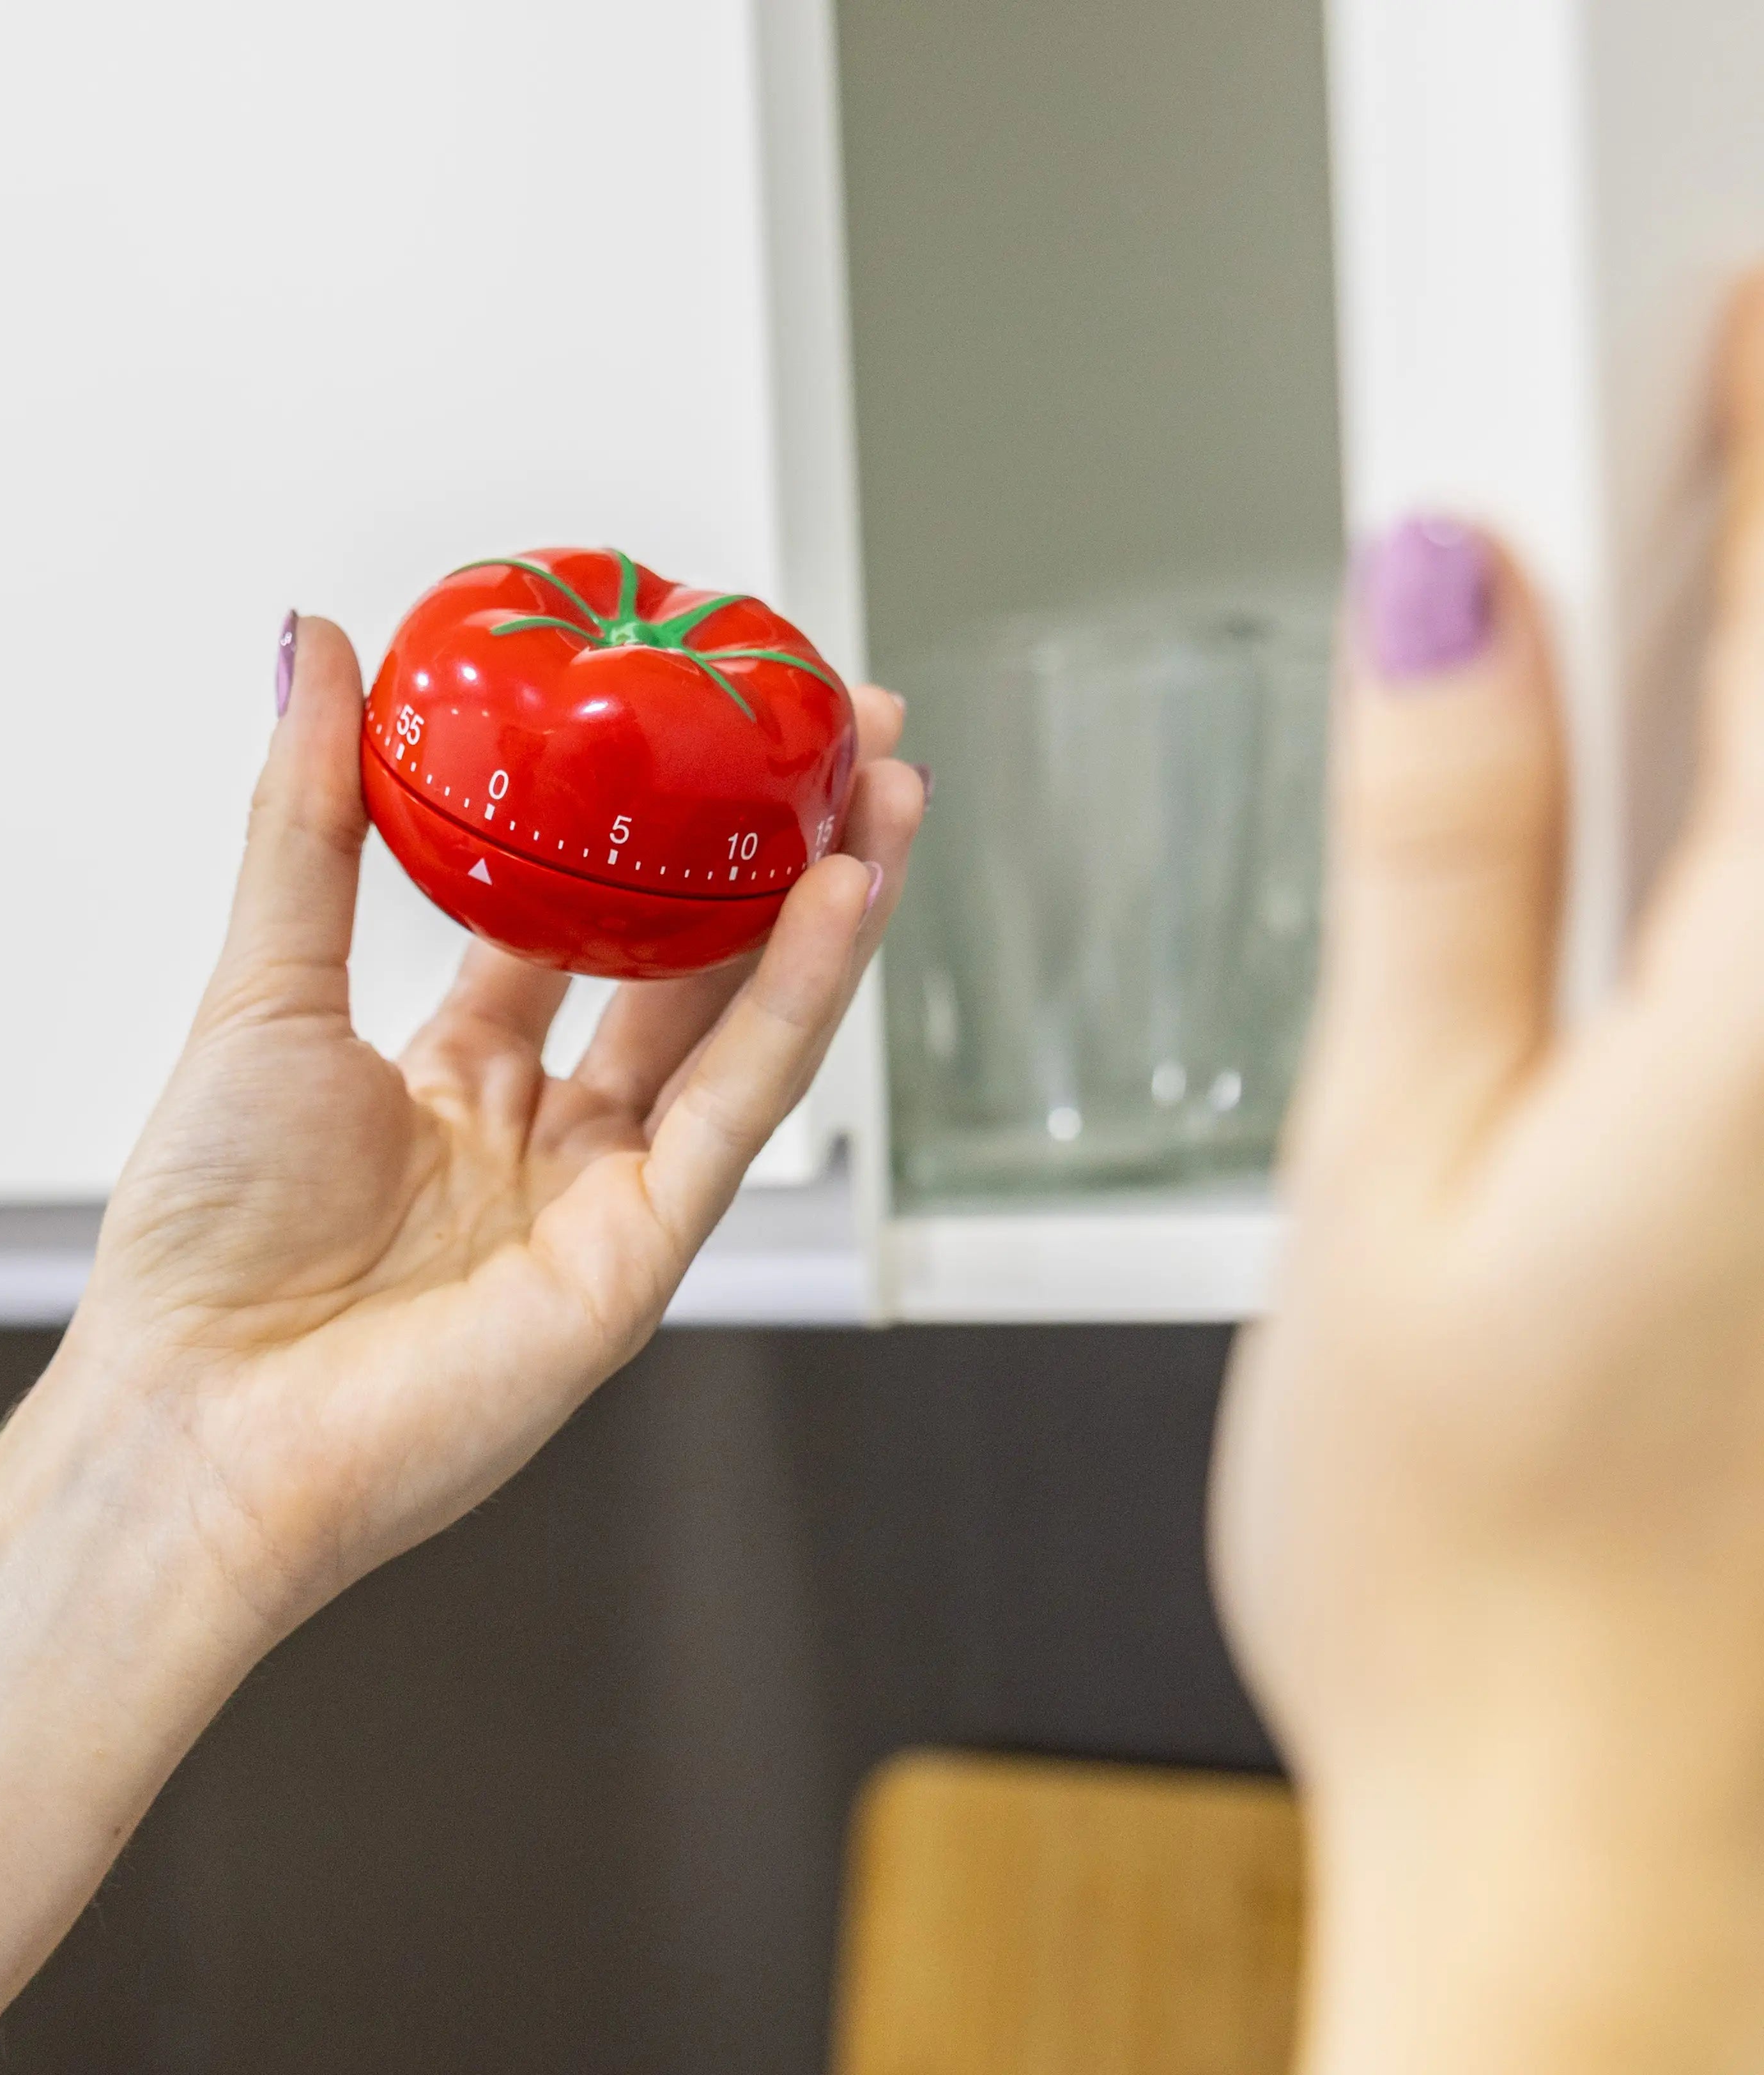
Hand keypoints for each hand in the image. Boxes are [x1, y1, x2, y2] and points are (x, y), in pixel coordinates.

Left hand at [64, 617, 922, 1633]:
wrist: (199, 1423)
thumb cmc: (207, 1236)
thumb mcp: (264, 985)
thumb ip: (310, 819)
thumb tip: (314, 645)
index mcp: (456, 1079)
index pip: (580, 927)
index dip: (643, 828)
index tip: (691, 725)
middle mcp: (546, 1136)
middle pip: (689, 968)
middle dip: (764, 852)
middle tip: (830, 735)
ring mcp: (605, 1198)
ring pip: (743, 1029)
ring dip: (823, 908)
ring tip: (883, 785)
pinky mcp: (645, 1255)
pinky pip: (739, 1108)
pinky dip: (800, 999)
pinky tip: (843, 894)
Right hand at [1213, 284, 1763, 2072]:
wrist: (1605, 1857)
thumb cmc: (1462, 1577)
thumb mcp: (1384, 1171)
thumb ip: (1444, 862)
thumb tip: (1443, 604)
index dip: (1754, 443)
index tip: (1708, 327)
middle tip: (1694, 428)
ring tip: (1681, 619)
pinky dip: (1757, 877)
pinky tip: (1695, 851)